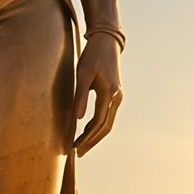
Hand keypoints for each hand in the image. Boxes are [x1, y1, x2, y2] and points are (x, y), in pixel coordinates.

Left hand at [72, 31, 122, 154]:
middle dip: (91, 141)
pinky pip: (107, 115)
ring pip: (107, 123)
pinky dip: (97, 125)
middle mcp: (116, 97)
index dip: (87, 137)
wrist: (106, 41)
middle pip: (105, 127)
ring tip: (81, 144)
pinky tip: (87, 129)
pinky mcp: (114, 94)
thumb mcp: (83, 74)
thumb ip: (80, 96)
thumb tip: (78, 119)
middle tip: (78, 152)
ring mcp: (117, 96)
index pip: (98, 123)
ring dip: (95, 135)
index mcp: (109, 93)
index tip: (75, 147)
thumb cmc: (92, 56)